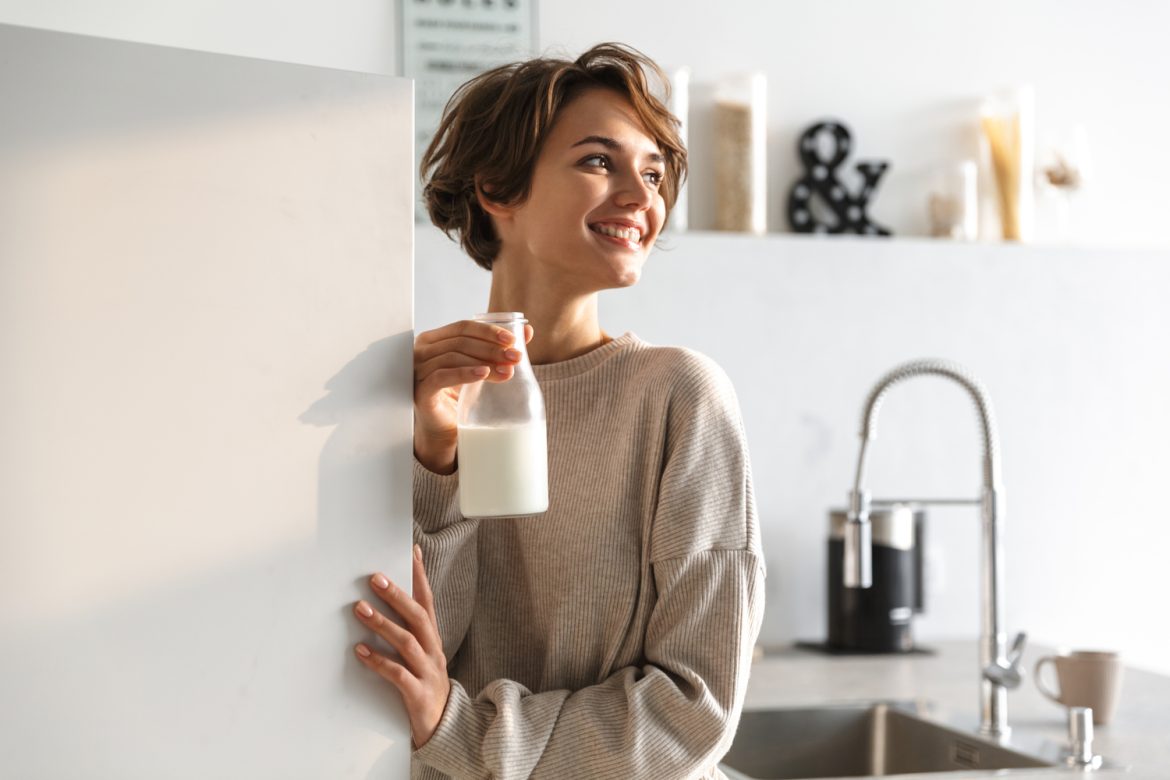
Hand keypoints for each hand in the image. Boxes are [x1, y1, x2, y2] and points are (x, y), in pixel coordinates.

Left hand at [353, 545, 449, 749]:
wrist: (446, 729)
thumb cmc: (425, 687)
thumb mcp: (419, 657)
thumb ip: (406, 633)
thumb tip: (379, 606)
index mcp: (432, 640)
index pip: (427, 601)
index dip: (420, 576)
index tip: (411, 551)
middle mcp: (433, 651)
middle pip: (418, 616)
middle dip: (397, 595)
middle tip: (375, 578)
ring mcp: (428, 672)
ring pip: (407, 642)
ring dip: (382, 624)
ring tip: (360, 609)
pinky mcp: (418, 694)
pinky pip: (397, 675)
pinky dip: (378, 661)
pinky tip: (360, 651)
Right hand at [413, 319, 534, 472]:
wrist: (445, 429)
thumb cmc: (459, 395)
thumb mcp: (481, 367)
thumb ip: (500, 349)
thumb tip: (528, 331)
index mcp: (435, 340)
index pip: (463, 327)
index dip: (489, 331)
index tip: (513, 340)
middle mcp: (422, 351)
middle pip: (460, 341)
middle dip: (491, 348)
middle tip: (515, 357)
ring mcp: (418, 370)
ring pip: (453, 356)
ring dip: (483, 361)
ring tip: (506, 370)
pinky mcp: (421, 390)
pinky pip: (442, 376)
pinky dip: (464, 373)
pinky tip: (484, 374)